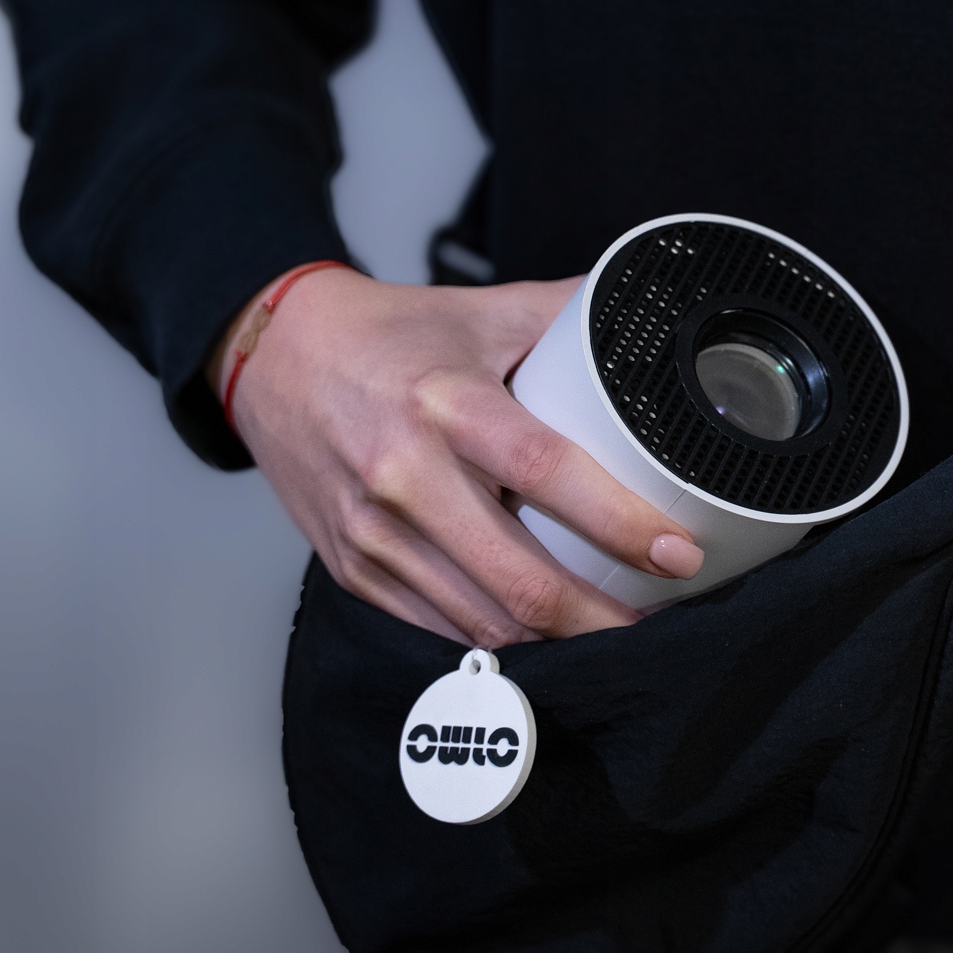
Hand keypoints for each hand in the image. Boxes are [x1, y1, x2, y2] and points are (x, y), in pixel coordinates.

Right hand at [212, 268, 704, 644]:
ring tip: (612, 631)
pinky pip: (441, 629)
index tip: (677, 553)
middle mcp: (405, 476)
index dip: (621, 524)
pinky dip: (499, 642)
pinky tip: (542, 634)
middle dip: (600, 618)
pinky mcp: (354, 571)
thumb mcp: (484, 311)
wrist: (274, 356)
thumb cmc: (386, 336)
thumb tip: (652, 316)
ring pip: (484, 622)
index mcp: (446, 404)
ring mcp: (374, 534)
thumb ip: (571, 315)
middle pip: (518, 581)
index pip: (547, 473)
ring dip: (557, 640)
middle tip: (656, 620)